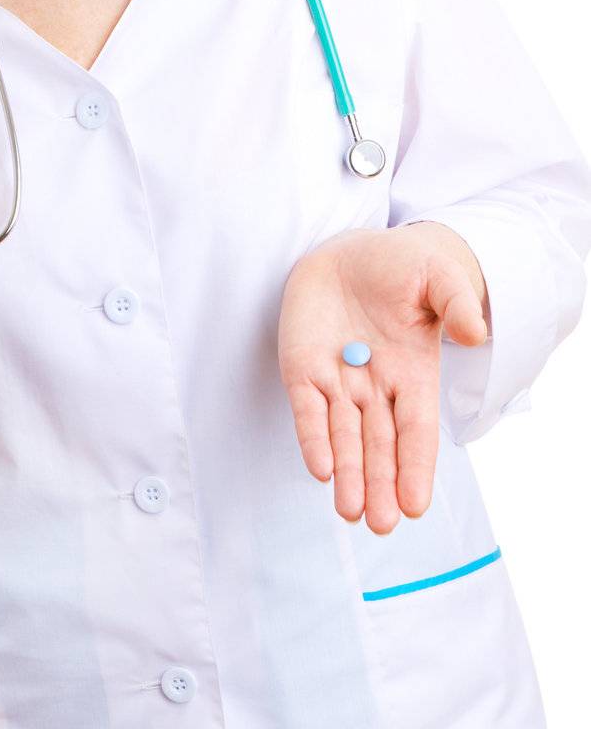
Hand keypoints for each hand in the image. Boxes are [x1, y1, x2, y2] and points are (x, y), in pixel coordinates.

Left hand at [277, 223, 487, 534]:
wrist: (349, 251)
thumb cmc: (400, 266)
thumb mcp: (436, 276)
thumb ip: (456, 302)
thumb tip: (475, 332)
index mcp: (412, 372)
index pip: (416, 428)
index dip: (416, 465)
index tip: (416, 505)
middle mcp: (376, 386)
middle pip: (379, 444)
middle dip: (380, 484)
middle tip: (381, 525)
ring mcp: (337, 380)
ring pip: (344, 437)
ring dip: (347, 474)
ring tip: (350, 513)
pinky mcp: (302, 369)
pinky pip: (307, 409)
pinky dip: (313, 438)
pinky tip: (321, 469)